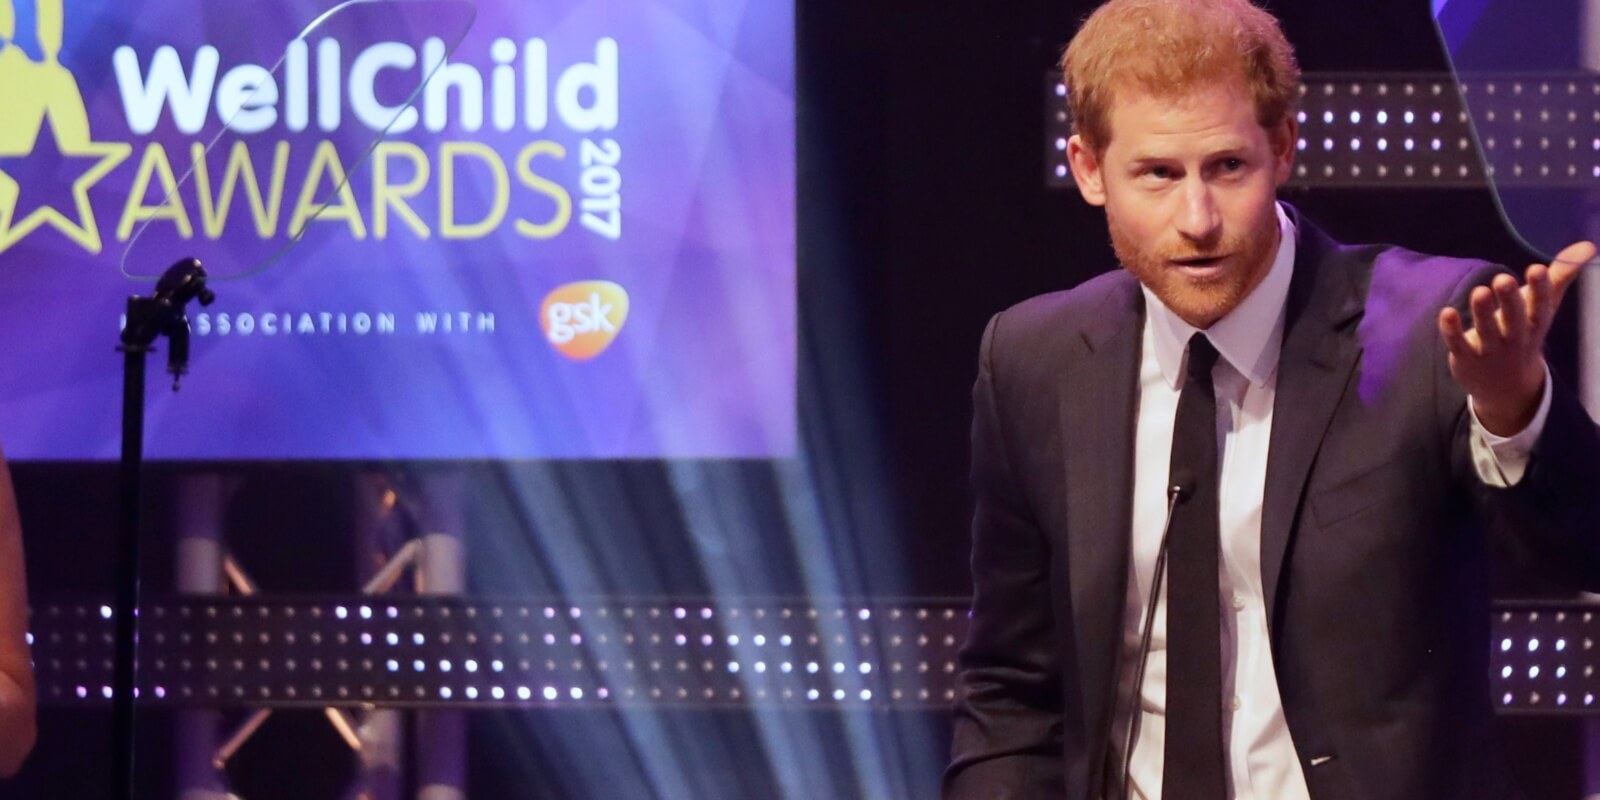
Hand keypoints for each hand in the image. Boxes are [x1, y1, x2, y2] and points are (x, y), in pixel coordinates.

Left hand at [1437, 240, 1595, 435]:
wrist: (1506, 389)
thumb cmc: (1524, 334)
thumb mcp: (1542, 308)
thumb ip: (1560, 276)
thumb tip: (1587, 245)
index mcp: (1536, 323)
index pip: (1541, 306)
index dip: (1540, 289)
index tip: (1537, 269)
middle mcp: (1516, 338)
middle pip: (1515, 319)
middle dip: (1510, 301)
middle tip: (1502, 279)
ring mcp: (1491, 351)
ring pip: (1487, 331)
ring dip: (1483, 313)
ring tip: (1480, 291)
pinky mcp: (1466, 359)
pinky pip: (1459, 345)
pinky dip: (1453, 331)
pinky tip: (1446, 313)